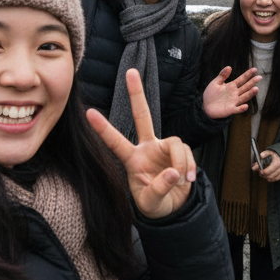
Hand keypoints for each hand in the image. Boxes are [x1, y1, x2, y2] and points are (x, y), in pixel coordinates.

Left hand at [87, 68, 196, 218]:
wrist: (173, 208)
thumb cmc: (154, 204)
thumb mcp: (150, 203)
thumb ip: (159, 188)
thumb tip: (174, 172)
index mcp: (132, 160)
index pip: (115, 142)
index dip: (103, 128)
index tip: (89, 113)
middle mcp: (147, 148)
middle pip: (142, 115)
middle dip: (137, 94)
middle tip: (130, 71)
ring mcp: (163, 148)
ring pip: (175, 142)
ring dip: (182, 162)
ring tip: (182, 180)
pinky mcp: (179, 152)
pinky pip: (187, 152)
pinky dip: (189, 166)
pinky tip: (188, 179)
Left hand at [202, 66, 260, 119]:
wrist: (205, 106)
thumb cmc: (211, 94)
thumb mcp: (215, 83)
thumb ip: (222, 76)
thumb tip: (229, 67)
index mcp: (232, 86)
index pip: (242, 79)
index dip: (248, 74)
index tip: (255, 69)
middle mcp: (235, 93)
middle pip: (245, 87)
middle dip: (252, 82)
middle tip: (259, 77)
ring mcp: (234, 102)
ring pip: (244, 97)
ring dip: (250, 94)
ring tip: (256, 89)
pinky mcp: (231, 110)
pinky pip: (237, 109)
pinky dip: (242, 108)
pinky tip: (245, 106)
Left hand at [253, 149, 279, 181]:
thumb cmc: (274, 155)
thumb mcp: (268, 153)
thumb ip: (260, 159)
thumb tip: (255, 166)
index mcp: (277, 162)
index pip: (268, 171)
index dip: (262, 172)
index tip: (260, 171)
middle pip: (269, 175)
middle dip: (263, 175)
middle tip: (260, 173)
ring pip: (272, 178)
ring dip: (266, 177)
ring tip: (263, 174)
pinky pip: (275, 179)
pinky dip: (271, 179)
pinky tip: (268, 176)